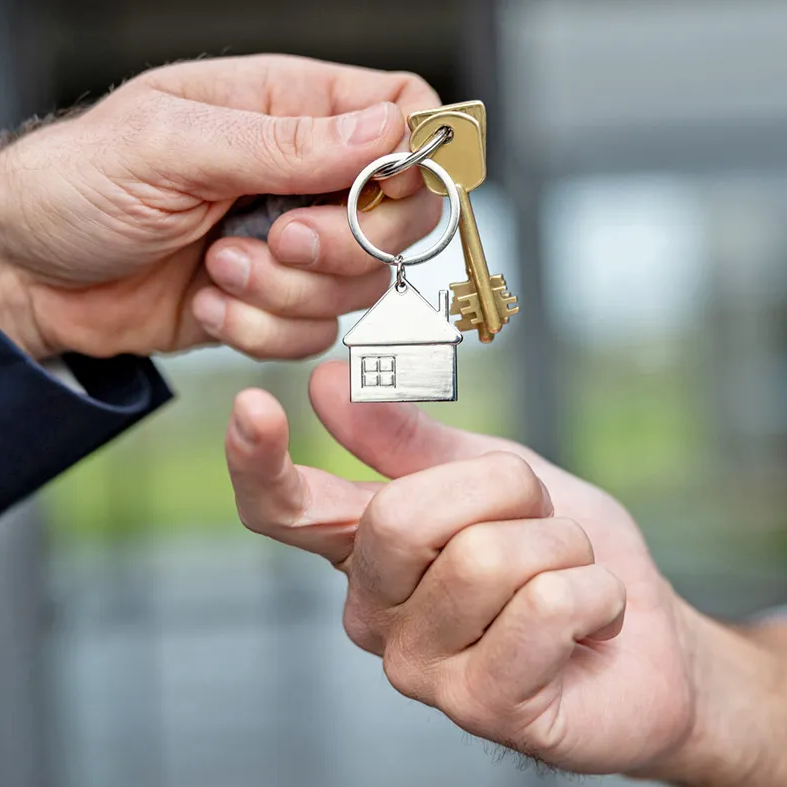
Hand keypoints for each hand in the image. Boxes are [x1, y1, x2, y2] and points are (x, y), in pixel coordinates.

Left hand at [0, 56, 440, 359]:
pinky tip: (210, 300)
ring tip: (216, 264)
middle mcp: (304, 178)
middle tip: (278, 236)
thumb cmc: (78, 185)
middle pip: (401, 217)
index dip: (415, 155)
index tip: (383, 191)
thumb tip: (385, 130)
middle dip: (345, 244)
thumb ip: (283, 142)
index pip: (400, 113)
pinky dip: (259, 330)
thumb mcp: (171, 145)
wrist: (33, 275)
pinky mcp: (276, 304)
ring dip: (284, 291)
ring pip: (359, 287)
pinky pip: (314, 335)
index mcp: (287, 109)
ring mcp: (295, 247)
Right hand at [224, 361, 786, 784]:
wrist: (644, 637)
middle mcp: (374, 611)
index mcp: (368, 549)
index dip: (258, 463)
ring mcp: (420, 667)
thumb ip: (407, 438)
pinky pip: (541, 607)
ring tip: (566, 575)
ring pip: (486, 558)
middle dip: (505, 491)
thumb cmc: (557, 551)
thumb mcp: (488, 473)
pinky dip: (592, 593)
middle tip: (539, 518)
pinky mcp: (480, 706)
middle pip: (403, 515)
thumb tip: (328, 384)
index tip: (253, 408)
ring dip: (559, 546)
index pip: (286, 511)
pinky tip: (589, 623)